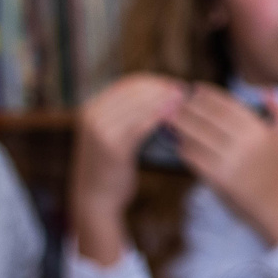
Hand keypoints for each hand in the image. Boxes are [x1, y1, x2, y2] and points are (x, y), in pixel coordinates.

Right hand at [69, 75, 185, 263]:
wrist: (95, 196)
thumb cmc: (112, 166)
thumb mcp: (116, 136)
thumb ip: (128, 117)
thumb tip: (157, 99)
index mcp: (93, 107)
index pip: (126, 84)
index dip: (153, 81)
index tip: (175, 84)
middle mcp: (92, 114)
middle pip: (132, 91)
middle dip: (161, 88)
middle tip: (185, 90)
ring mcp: (99, 129)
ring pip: (137, 107)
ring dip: (163, 101)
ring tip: (184, 102)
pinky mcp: (111, 146)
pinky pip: (139, 127)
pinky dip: (157, 120)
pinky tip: (174, 119)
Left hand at [171, 86, 277, 245]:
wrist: (277, 207)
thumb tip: (267, 91)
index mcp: (258, 130)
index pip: (223, 103)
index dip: (204, 93)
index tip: (193, 89)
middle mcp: (245, 143)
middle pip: (205, 115)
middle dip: (185, 106)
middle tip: (173, 102)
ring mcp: (231, 161)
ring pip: (194, 134)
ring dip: (179, 125)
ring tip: (170, 119)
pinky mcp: (218, 177)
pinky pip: (192, 156)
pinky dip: (182, 147)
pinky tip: (179, 143)